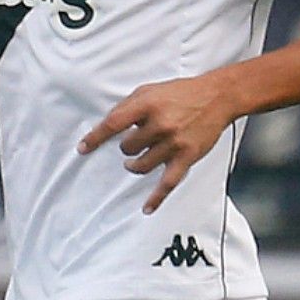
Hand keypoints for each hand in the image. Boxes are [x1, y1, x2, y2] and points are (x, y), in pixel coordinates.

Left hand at [78, 73, 240, 213]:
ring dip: (134, 165)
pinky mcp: (187, 157)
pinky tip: (147, 208)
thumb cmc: (180, 93)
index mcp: (147, 105)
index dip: (95, 137)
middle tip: (133, 141)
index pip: (112, 123)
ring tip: (133, 162)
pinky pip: (168, 183)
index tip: (82, 148)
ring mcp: (174, 142)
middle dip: (126, 146)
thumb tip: (108, 125)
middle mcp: (160, 124)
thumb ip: (128, 107)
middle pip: (127, 147)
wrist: (216, 97)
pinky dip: (157, 197)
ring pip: (141, 165)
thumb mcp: (149, 91)